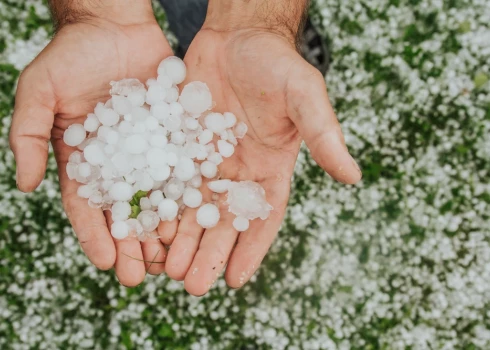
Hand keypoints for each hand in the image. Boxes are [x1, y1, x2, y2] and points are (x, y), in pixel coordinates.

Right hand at [9, 2, 171, 285]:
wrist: (115, 26)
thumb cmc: (72, 56)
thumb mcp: (40, 91)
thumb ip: (28, 136)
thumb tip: (26, 186)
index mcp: (83, 160)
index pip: (87, 207)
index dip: (95, 235)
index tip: (106, 263)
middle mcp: (118, 163)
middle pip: (124, 212)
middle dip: (131, 245)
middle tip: (140, 276)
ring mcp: (148, 152)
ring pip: (156, 199)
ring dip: (162, 231)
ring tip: (170, 260)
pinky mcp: (174, 138)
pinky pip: (182, 170)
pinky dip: (187, 196)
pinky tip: (195, 219)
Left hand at [164, 27, 361, 293]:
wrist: (239, 36)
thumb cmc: (277, 64)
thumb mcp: (305, 97)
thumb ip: (324, 135)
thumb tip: (353, 176)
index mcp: (271, 169)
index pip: (263, 218)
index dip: (250, 249)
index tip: (234, 281)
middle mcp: (238, 172)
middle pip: (223, 221)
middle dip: (208, 253)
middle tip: (191, 286)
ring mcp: (208, 160)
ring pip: (193, 208)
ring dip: (180, 239)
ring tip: (165, 268)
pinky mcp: (181, 146)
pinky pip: (169, 180)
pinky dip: (159, 205)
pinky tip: (146, 228)